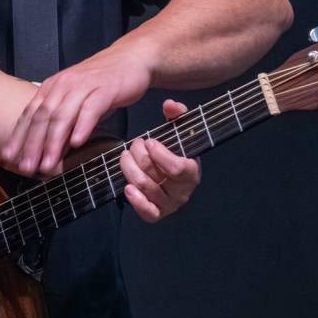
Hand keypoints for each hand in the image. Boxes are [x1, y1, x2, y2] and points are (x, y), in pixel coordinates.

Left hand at [0, 43, 152, 176]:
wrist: (129, 58)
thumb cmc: (100, 83)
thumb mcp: (74, 99)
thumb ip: (61, 121)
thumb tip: (47, 149)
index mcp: (51, 87)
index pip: (30, 114)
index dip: (18, 136)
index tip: (8, 157)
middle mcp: (63, 85)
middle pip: (43, 117)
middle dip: (32, 145)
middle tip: (26, 167)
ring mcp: (83, 86)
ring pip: (63, 116)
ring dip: (53, 142)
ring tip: (47, 163)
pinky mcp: (104, 90)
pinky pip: (90, 109)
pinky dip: (82, 126)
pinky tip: (76, 143)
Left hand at [120, 99, 200, 222]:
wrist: (168, 171)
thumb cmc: (174, 150)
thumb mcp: (178, 130)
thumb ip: (177, 114)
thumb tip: (169, 105)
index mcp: (192, 172)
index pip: (178, 168)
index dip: (161, 155)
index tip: (149, 141)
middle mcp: (182, 191)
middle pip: (153, 174)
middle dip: (138, 155)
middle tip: (135, 144)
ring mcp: (169, 204)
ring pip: (144, 187)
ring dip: (129, 168)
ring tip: (125, 156)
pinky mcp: (157, 213)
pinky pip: (147, 213)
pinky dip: (136, 200)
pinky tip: (127, 187)